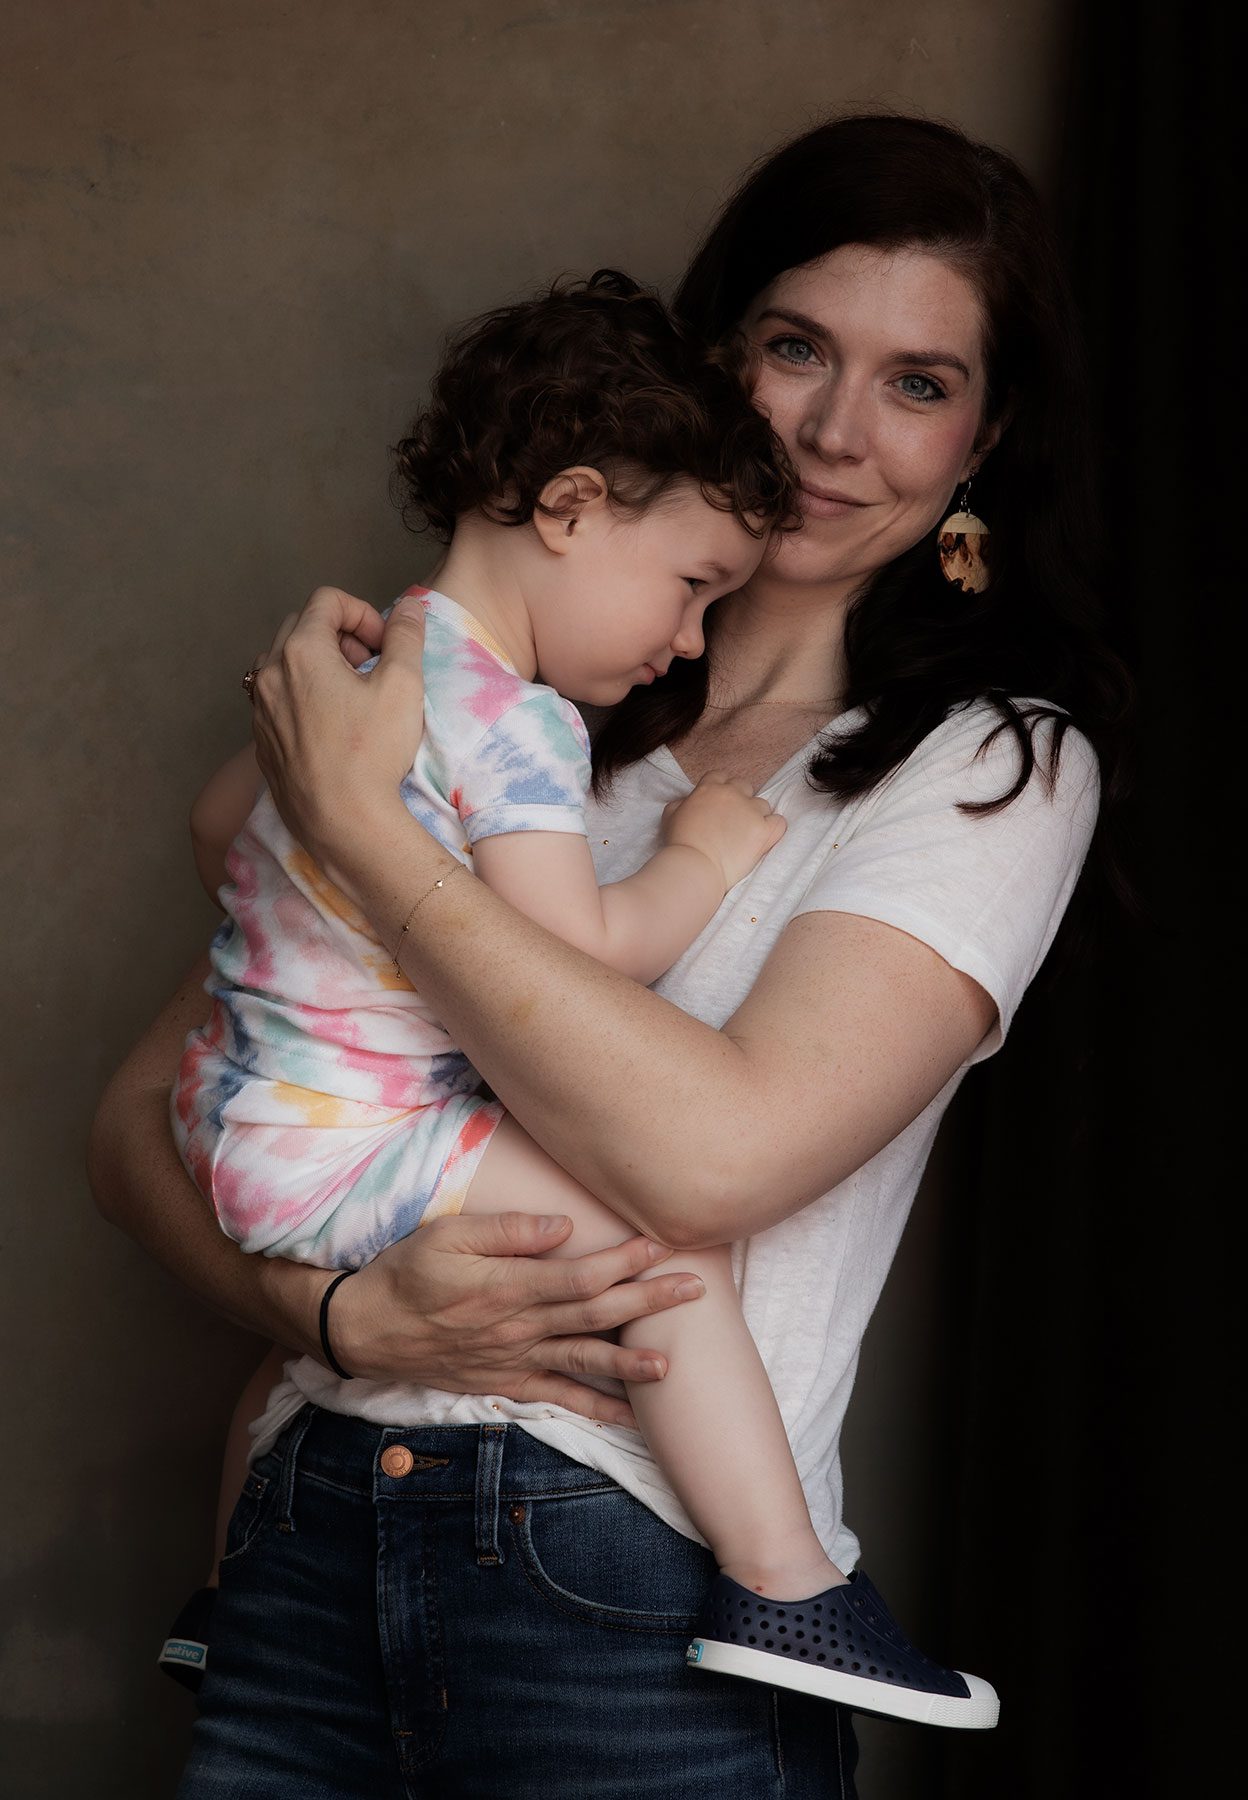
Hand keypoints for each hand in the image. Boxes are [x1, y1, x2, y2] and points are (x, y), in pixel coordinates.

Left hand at [249, 587, 426, 892]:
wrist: (342, 821)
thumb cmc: (372, 752)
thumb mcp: (403, 686)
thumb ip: (406, 637)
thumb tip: (410, 608)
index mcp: (301, 651)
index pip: (327, 600)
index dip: (363, 613)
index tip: (384, 646)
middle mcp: (269, 674)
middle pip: (301, 626)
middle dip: (339, 635)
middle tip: (370, 666)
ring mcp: (259, 709)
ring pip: (282, 663)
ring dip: (317, 664)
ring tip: (349, 694)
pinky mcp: (261, 741)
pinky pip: (276, 700)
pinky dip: (302, 696)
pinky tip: (332, 726)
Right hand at [328, 1210, 704, 1427]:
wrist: (368, 1328)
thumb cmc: (408, 1272)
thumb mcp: (449, 1234)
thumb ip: (509, 1229)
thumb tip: (564, 1226)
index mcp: (507, 1287)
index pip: (577, 1276)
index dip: (621, 1262)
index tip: (658, 1244)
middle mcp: (518, 1328)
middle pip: (594, 1315)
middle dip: (647, 1302)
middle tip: (693, 1290)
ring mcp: (514, 1360)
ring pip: (583, 1361)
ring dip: (630, 1363)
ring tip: (673, 1365)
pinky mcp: (507, 1382)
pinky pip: (557, 1397)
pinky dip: (594, 1408)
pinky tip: (629, 1415)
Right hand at [660, 771, 785, 890]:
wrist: (695, 865)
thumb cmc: (680, 843)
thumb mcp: (671, 815)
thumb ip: (682, 802)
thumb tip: (688, 802)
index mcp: (710, 788)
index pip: (721, 776)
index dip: (721, 789)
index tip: (719, 804)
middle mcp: (733, 794)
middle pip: (745, 786)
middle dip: (740, 800)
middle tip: (733, 820)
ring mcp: (751, 811)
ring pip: (762, 805)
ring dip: (756, 816)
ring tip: (746, 835)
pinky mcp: (764, 830)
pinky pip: (779, 822)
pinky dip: (773, 829)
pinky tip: (764, 838)